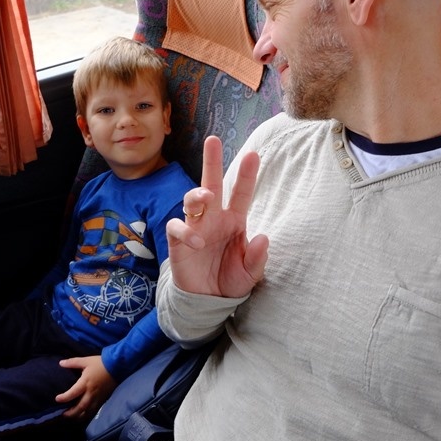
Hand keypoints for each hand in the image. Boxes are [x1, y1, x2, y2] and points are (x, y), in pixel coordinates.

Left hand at [56, 355, 116, 418]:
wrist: (117, 366)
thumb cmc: (100, 363)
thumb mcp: (86, 361)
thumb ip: (72, 362)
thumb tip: (61, 363)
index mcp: (85, 383)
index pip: (72, 393)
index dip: (64, 398)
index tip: (57, 399)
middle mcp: (91, 393)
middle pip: (80, 407)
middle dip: (71, 413)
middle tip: (63, 414)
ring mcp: (98, 397)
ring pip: (88, 411)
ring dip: (79, 416)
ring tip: (73, 417)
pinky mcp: (104, 399)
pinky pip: (95, 410)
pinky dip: (88, 414)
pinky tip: (83, 414)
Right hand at [165, 136, 268, 297]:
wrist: (207, 301)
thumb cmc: (230, 280)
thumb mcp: (250, 273)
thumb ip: (257, 258)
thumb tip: (263, 237)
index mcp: (234, 220)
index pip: (241, 193)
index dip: (246, 175)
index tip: (254, 154)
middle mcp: (214, 218)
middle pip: (211, 183)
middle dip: (211, 161)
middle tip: (212, 140)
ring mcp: (195, 227)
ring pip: (191, 199)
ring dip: (197, 195)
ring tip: (206, 199)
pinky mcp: (177, 241)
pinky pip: (176, 227)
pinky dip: (185, 232)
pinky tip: (197, 243)